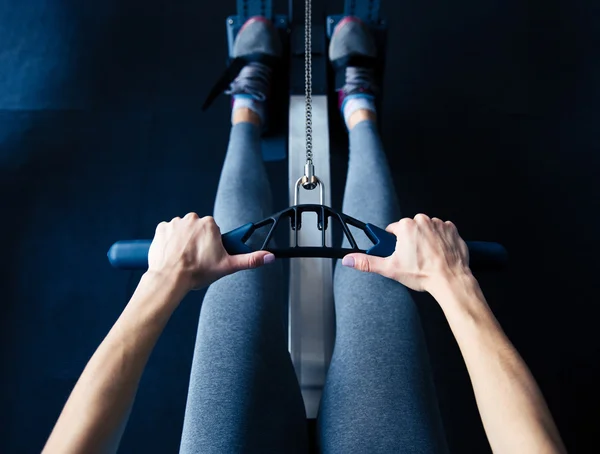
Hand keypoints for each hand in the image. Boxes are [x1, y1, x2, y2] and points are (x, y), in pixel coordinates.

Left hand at [147, 213, 274, 292]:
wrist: (170, 278)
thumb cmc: (197, 272)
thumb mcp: (227, 266)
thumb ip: (250, 259)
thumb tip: (269, 256)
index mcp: (209, 224)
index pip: (214, 231)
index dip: (213, 244)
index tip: (209, 255)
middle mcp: (192, 219)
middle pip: (198, 229)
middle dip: (199, 241)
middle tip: (197, 258)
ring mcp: (175, 223)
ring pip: (184, 231)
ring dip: (184, 241)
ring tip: (184, 258)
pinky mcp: (162, 228)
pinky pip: (169, 232)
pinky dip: (170, 241)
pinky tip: (173, 254)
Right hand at [341, 214, 470, 292]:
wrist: (450, 279)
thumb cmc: (424, 274)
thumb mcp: (390, 268)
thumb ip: (367, 262)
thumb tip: (349, 260)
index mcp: (406, 226)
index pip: (393, 230)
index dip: (395, 243)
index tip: (400, 253)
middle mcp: (423, 221)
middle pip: (410, 229)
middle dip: (411, 241)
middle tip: (414, 258)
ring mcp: (439, 224)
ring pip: (426, 230)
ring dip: (425, 240)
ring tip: (427, 257)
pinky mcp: (452, 230)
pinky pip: (442, 231)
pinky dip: (440, 240)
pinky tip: (438, 253)